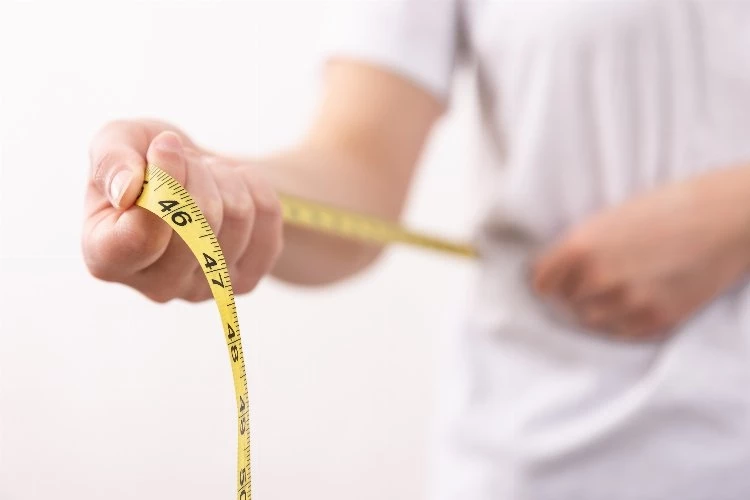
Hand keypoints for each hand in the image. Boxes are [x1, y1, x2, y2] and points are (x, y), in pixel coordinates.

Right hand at [82, 119, 282, 301]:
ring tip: (205, 175)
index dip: (163, 184)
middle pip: (197, 223)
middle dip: (195, 172)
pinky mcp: (248, 280)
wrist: (194, 178)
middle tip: (184, 159)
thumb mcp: (117, 143)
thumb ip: (109, 160)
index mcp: (107, 258)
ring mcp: (206, 289)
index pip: (142, 235)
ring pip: (237, 213)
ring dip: (223, 175)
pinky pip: (268, 214)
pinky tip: (231, 188)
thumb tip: (127, 189)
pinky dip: (253, 183)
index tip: (166, 145)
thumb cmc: (146, 162)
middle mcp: (156, 286)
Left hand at [532, 166, 749, 339]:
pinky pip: (621, 331)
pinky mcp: (657, 319)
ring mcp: (628, 302)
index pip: (541, 282)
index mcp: (581, 247)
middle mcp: (599, 278)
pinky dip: (622, 320)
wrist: (724, 218)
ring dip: (597, 308)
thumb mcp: (608, 219)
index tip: (555, 279)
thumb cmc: (665, 209)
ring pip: (591, 320)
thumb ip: (577, 248)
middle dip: (575, 292)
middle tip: (597, 278)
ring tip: (618, 288)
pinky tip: (637, 299)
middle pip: (566, 302)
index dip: (549, 279)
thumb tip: (552, 274)